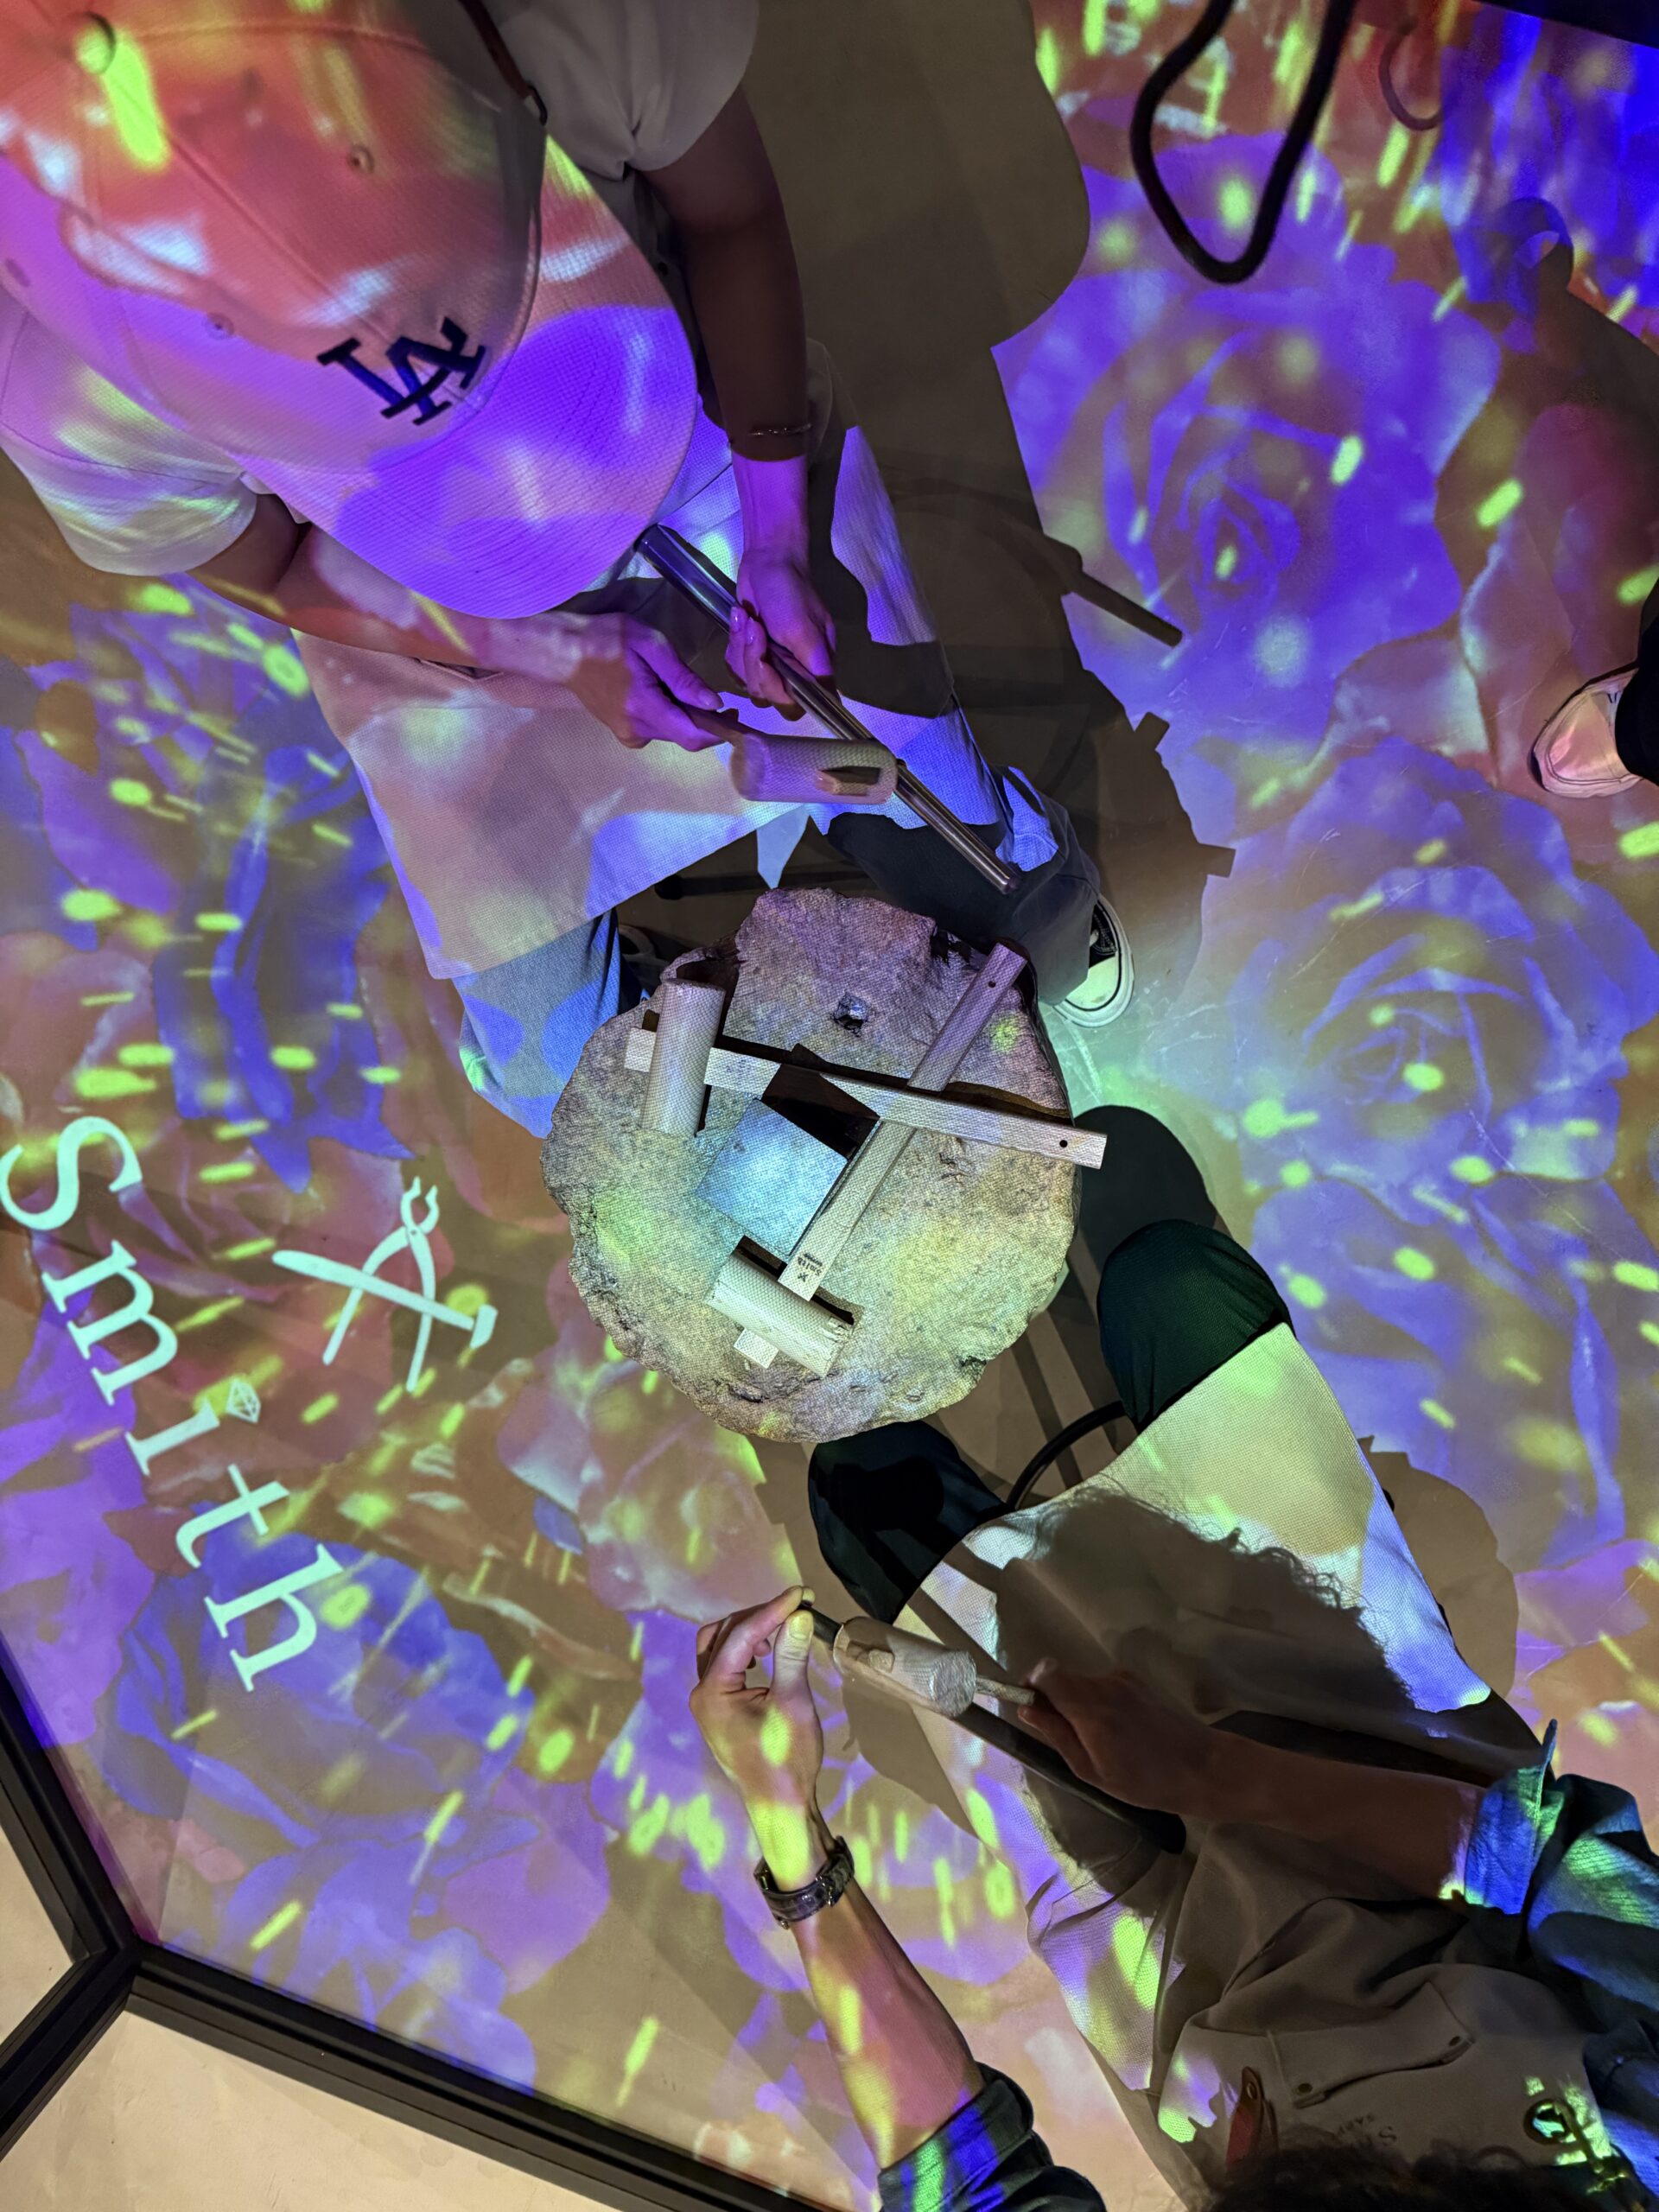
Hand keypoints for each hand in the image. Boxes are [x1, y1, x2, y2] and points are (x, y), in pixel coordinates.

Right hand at [563, 612, 775, 754]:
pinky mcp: (622, 732)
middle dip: (706, 723)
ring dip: (686, 719)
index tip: (739, 722)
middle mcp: (637, 731)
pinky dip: (668, 718)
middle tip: (719, 702)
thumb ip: (683, 677)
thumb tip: (714, 704)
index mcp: (646, 709)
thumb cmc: (606, 639)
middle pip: (685, 736)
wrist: (562, 652)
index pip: (694, 736)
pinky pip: (655, 731)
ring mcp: (627, 735)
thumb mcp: (651, 645)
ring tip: (687, 692)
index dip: (721, 733)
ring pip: (671, 734)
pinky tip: (662, 696)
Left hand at [691, 1586, 824, 1825]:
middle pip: (722, 1635)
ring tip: (783, 1629)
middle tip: (795, 1608)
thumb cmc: (787, 1760)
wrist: (780, 1806)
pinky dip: (745, 1650)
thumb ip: (790, 1655)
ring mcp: (707, 1702)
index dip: (772, 1610)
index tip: (803, 1595)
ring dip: (749, 1632)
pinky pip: (724, 1665)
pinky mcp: (718, 1709)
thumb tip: (800, 1614)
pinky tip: (768, 1654)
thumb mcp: (793, 1703)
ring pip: (718, 1647)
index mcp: (712, 1692)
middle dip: (758, 1617)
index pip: (741, 1636)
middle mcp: (701, 1693)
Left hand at [729, 545, 835, 711]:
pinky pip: (736, 665)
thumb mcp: (802, 628)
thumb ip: (813, 665)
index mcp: (815, 667)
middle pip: (766, 692)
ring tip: (748, 619)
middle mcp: (795, 670)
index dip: (777, 689)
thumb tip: (829, 701)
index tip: (767, 661)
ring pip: (748, 679)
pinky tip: (741, 619)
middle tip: (755, 629)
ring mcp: (772, 661)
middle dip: (754, 660)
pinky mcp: (752, 652)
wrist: (768, 560)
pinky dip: (734, 642)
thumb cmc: (790, 591)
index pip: (798, 703)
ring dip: (742, 648)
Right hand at [1020, 1664, 1218, 1817]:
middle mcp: (1105, 1683)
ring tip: (1100, 1742)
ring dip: (1080, 1704)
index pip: (1046, 1672)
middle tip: (1066, 1737)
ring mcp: (1124, 1679)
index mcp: (1090, 1707)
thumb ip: (1057, 1736)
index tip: (1031, 1708)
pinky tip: (1119, 1734)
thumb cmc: (1145, 1781)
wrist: (1202, 1767)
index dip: (1031, 1684)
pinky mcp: (1138, 1681)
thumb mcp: (1092, 1771)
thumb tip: (1026, 1709)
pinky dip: (1100, 1704)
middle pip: (1063, 1677)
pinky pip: (1104, 1686)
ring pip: (1084, 1683)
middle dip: (1056, 1700)